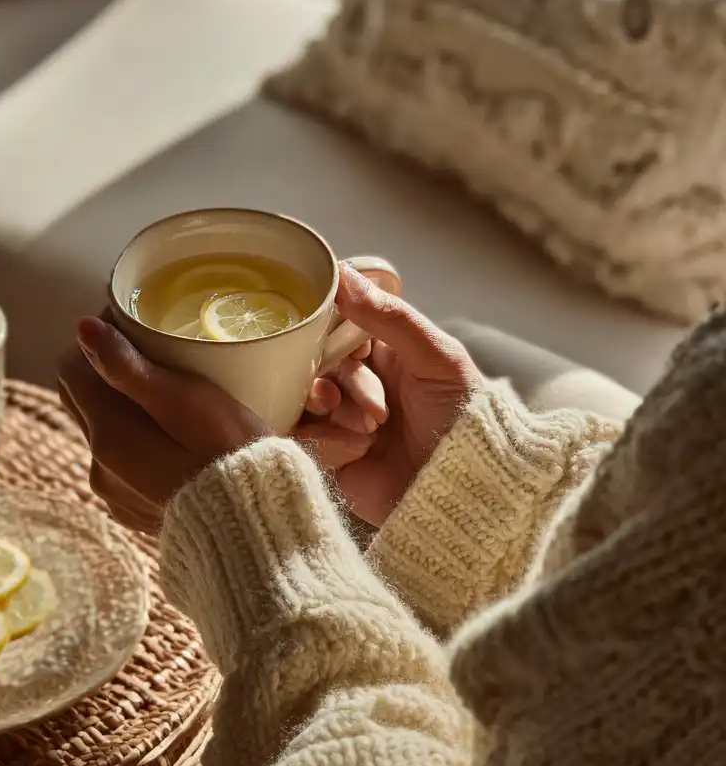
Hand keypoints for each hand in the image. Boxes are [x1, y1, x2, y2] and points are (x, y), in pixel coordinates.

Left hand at [58, 313, 268, 534]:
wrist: (258, 528)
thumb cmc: (233, 454)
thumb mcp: (188, 401)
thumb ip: (130, 368)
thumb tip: (81, 327)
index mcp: (108, 434)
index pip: (72, 368)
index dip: (98, 339)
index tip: (133, 324)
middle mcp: (100, 467)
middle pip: (83, 398)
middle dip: (106, 368)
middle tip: (152, 350)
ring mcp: (114, 493)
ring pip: (102, 430)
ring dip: (122, 406)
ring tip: (166, 390)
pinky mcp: (132, 510)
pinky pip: (120, 462)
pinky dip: (136, 440)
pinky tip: (170, 435)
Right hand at [300, 263, 480, 525]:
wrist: (466, 492)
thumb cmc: (465, 420)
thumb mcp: (438, 358)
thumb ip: (390, 316)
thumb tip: (344, 274)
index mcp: (381, 352)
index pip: (335, 329)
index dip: (334, 337)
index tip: (351, 352)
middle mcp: (356, 384)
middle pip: (315, 366)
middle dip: (342, 384)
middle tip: (376, 406)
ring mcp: (339, 421)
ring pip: (304, 401)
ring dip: (334, 412)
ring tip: (368, 430)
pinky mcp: (327, 457)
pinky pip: (300, 438)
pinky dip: (325, 442)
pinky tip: (357, 451)